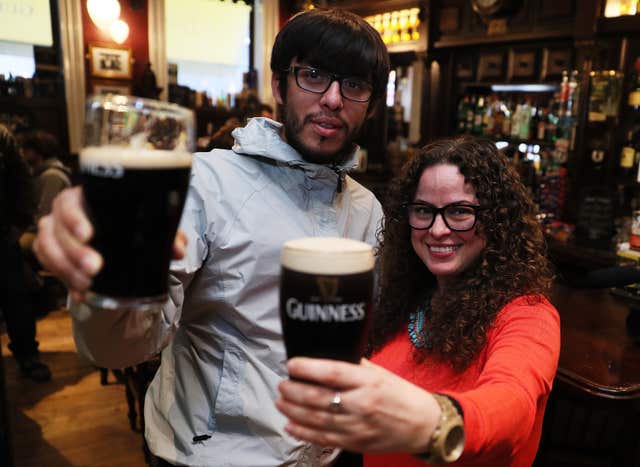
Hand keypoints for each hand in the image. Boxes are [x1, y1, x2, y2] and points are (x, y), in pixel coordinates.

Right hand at [34, 187, 187, 301]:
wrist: (120, 244)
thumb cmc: (131, 226)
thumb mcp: (149, 228)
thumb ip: (166, 236)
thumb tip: (178, 250)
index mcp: (85, 197)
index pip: (69, 201)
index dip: (74, 218)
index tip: (89, 235)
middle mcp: (64, 213)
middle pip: (58, 229)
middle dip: (75, 251)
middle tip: (95, 268)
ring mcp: (54, 232)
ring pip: (48, 248)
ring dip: (66, 268)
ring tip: (87, 284)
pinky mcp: (51, 252)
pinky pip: (48, 265)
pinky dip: (64, 281)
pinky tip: (81, 293)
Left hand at [276, 357, 440, 453]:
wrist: (424, 425)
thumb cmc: (401, 395)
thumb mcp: (380, 373)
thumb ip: (354, 365)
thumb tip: (327, 355)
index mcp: (368, 382)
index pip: (332, 373)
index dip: (308, 368)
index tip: (291, 364)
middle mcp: (361, 404)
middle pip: (319, 398)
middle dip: (294, 391)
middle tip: (281, 384)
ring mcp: (357, 427)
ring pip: (317, 420)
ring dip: (293, 411)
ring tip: (281, 402)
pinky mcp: (355, 443)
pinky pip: (324, 439)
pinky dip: (303, 433)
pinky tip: (290, 425)